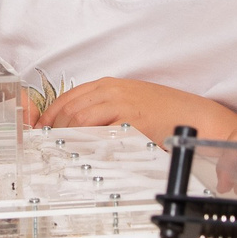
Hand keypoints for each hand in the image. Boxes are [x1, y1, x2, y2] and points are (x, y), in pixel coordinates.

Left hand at [39, 78, 236, 140]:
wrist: (196, 117)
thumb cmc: (168, 114)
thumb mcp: (133, 105)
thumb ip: (108, 112)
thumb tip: (81, 131)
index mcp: (111, 85)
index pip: (68, 96)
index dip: (50, 115)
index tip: (41, 131)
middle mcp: (113, 90)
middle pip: (69, 107)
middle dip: (53, 128)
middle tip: (46, 146)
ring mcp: (121, 101)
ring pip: (78, 117)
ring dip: (65, 136)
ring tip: (60, 152)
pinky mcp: (130, 116)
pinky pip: (98, 129)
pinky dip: (84, 140)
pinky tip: (80, 152)